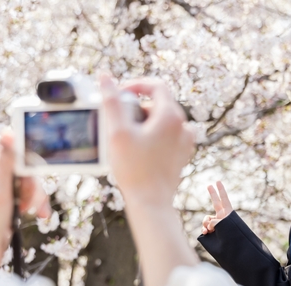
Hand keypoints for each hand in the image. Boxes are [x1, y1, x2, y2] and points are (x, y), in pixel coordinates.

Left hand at [0, 132, 49, 285]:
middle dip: (32, 187)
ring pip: (22, 187)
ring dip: (33, 198)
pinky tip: (32, 217)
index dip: (26, 167)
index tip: (38, 178)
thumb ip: (6, 163)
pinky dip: (29, 208)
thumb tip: (8, 132)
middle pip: (18, 172)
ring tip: (36, 213)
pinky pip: (20, 201)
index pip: (8, 156)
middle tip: (35, 203)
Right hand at [100, 75, 194, 204]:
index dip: (135, 85)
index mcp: (171, 116)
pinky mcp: (181, 155)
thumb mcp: (117, 132)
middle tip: (118, 124)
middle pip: (158, 104)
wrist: (151, 202)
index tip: (119, 94)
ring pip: (161, 121)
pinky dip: (151, 137)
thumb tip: (105, 77)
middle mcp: (183, 127)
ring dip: (143, 123)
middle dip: (136, 108)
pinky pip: (166, 137)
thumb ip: (111, 101)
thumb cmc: (134, 169)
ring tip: (126, 140)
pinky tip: (137, 152)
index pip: (156, 86)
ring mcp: (185, 142)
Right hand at [201, 181, 233, 234]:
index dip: (221, 190)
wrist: (234, 250)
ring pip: (207, 219)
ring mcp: (217, 224)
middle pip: (216, 203)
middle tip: (209, 185)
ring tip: (209, 230)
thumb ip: (214, 221)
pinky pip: (205, 228)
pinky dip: (204, 230)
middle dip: (212, 195)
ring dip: (205, 223)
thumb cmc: (231, 236)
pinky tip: (205, 233)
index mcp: (228, 214)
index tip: (218, 181)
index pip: (224, 199)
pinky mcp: (212, 232)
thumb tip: (208, 226)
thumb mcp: (223, 225)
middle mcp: (222, 217)